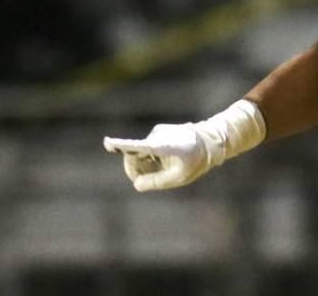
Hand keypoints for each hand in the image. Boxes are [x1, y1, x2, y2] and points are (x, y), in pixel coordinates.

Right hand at [104, 99, 266, 191]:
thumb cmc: (196, 161)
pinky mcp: (156, 133)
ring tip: (163, 169)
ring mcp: (156, 133)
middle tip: (148, 181)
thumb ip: (157, 182)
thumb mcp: (179, 177)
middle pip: (133, 157)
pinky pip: (144, 149)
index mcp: (164, 147)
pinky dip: (149, 159)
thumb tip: (137, 184)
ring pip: (138, 153)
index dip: (123, 146)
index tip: (108, 142)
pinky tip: (163, 161)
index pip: (140, 147)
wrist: (209, 141)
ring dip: (144, 165)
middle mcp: (157, 137)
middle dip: (135, 171)